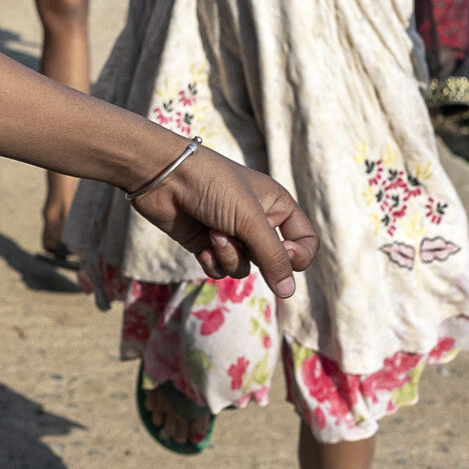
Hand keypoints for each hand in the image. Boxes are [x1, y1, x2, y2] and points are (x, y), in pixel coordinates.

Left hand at [133, 141, 316, 301]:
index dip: (299, 254)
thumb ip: (273, 258)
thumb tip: (289, 293)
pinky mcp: (207, 244)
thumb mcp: (250, 220)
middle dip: (254, 254)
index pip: (305, 241)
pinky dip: (213, 262)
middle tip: (239, 237)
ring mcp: (232, 234)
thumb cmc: (212, 186)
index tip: (285, 252)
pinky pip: (221, 270)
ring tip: (213, 233)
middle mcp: (257, 220)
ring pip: (244, 268)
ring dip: (230, 256)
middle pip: (272, 260)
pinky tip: (202, 247)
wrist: (163, 176)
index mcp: (277, 205)